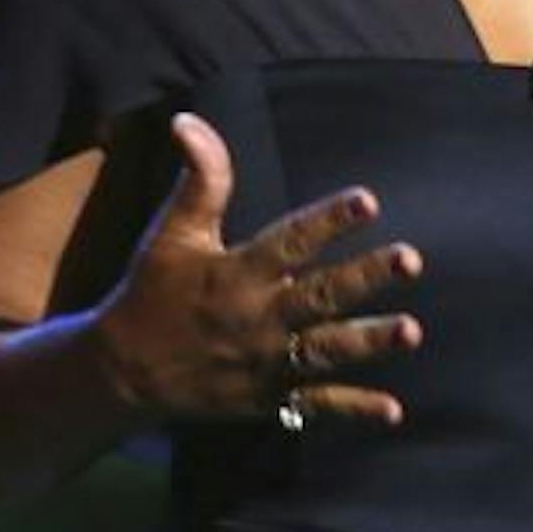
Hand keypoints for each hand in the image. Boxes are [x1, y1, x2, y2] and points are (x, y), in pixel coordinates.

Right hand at [90, 111, 423, 427]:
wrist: (121, 372)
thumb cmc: (152, 291)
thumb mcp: (171, 232)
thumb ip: (198, 179)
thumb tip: (189, 120)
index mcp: (236, 273)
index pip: (290, 241)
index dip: (328, 220)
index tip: (368, 200)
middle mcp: (256, 318)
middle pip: (320, 295)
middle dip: (366, 278)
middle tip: (411, 259)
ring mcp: (264, 363)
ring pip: (325, 350)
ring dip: (369, 342)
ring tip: (411, 331)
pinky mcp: (267, 399)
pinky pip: (315, 406)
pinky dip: (354, 409)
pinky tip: (393, 411)